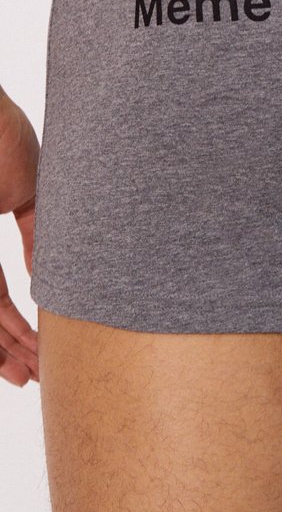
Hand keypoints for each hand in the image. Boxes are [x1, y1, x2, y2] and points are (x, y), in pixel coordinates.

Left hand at [0, 85, 39, 385]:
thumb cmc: (1, 137)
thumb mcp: (28, 190)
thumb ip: (38, 235)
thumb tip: (47, 277)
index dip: (18, 325)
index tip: (39, 349)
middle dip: (10, 347)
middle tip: (34, 374)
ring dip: (2, 346)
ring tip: (27, 372)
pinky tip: (13, 344)